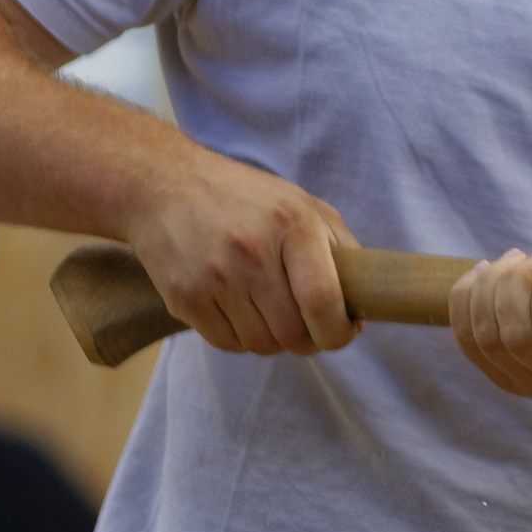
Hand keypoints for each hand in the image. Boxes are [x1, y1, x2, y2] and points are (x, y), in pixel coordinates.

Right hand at [122, 153, 360, 357]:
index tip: (345, 333)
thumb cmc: (248, 199)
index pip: (321, 298)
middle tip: (311, 329)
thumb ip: (342, 248)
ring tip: (275, 315)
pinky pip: (227, 344)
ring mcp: (213, 277)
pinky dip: (242, 339)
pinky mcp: (183, 298)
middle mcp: (251, 252)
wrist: (165, 186)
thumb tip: (365, 301)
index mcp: (292, 226)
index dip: (339, 331)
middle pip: (292, 332)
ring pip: (261, 344)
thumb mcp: (304, 206)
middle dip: (310, 341)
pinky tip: (244, 314)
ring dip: (276, 341)